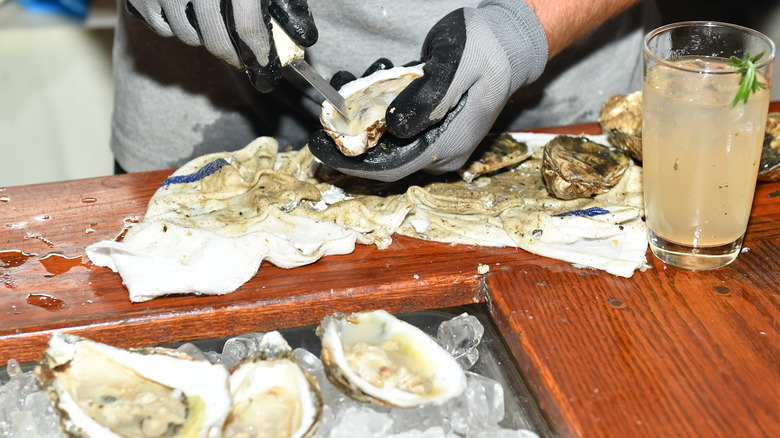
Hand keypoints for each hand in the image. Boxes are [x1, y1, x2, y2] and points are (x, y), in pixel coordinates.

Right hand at [125, 0, 316, 91]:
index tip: (265, 68)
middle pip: (215, 38)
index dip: (259, 53)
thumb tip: (303, 35)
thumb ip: (282, 1)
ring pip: (188, 36)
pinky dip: (175, 26)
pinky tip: (186, 11)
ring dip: (203, 38)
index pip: (247, 27)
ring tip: (213, 24)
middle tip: (243, 57)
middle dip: (232, 53)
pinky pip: (161, 26)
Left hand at [309, 0, 546, 181]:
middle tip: (324, 107)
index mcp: (448, 145)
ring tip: (347, 80)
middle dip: (348, 135)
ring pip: (384, 139)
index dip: (351, 162)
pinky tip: (373, 76)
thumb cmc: (486, 51)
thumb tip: (396, 127)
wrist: (507, 42)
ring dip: (359, 114)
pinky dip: (375, 105)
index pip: (392, 168)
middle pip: (382, 157)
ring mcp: (432, 139)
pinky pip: (393, 125)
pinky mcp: (426, 125)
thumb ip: (428, 99)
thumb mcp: (457, 68)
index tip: (319, 146)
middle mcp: (438, 150)